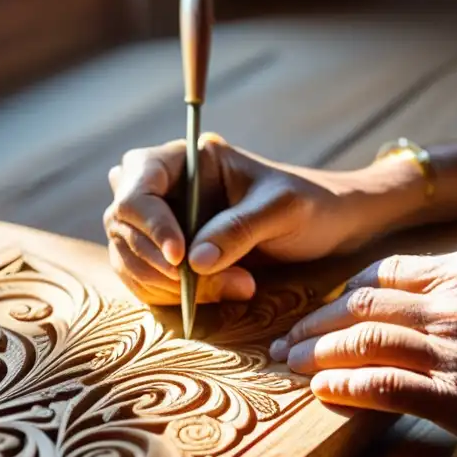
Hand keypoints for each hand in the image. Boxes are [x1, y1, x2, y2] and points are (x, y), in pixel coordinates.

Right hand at [104, 133, 421, 304]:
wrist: (333, 228)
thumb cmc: (311, 205)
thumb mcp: (282, 211)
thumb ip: (238, 231)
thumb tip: (192, 262)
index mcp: (189, 159)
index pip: (137, 181)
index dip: (149, 219)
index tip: (179, 255)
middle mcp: (168, 188)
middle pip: (123, 221)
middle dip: (157, 259)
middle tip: (200, 282)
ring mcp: (165, 223)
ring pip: (130, 256)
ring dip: (168, 284)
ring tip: (235, 288)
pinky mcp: (172, 257)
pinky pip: (146, 280)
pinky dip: (172, 296)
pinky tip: (223, 294)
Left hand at [270, 249, 456, 456]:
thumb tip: (426, 286)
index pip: (382, 273)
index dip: (344, 291)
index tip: (326, 307)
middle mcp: (450, 304)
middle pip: (360, 306)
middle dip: (317, 321)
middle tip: (289, 335)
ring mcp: (450, 350)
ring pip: (362, 344)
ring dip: (319, 353)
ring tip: (292, 362)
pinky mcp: (455, 398)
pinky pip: (383, 387)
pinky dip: (346, 387)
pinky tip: (323, 390)